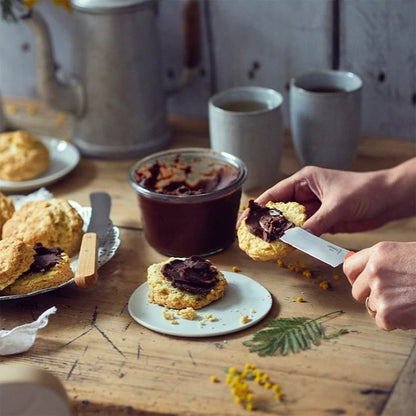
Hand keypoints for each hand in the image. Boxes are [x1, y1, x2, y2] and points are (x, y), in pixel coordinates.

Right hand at [252, 160, 414, 235]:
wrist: (388, 200)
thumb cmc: (364, 191)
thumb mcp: (337, 206)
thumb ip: (314, 223)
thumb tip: (293, 240)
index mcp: (303, 181)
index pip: (273, 194)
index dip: (257, 208)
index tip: (245, 221)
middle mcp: (304, 194)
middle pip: (278, 210)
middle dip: (266, 223)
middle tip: (251, 238)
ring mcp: (312, 209)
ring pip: (290, 223)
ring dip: (280, 234)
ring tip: (266, 247)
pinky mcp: (321, 222)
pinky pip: (303, 232)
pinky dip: (296, 241)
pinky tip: (287, 249)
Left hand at [343, 241, 415, 329]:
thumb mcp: (406, 254)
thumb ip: (382, 262)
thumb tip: (361, 271)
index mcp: (379, 253)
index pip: (349, 267)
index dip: (356, 278)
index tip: (363, 283)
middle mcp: (375, 270)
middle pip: (357, 291)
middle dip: (372, 296)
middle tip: (395, 296)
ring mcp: (380, 292)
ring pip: (370, 307)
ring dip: (386, 309)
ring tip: (409, 301)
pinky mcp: (387, 314)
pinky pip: (382, 322)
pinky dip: (396, 322)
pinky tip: (412, 311)